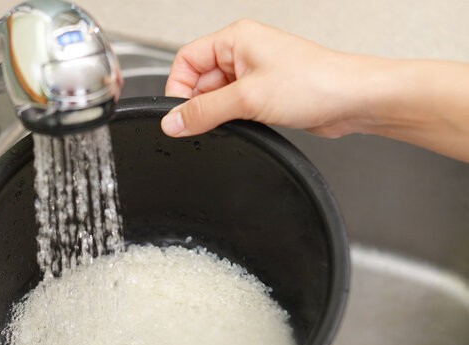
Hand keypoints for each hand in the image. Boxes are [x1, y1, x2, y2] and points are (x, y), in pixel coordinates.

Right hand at [160, 20, 468, 162]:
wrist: (354, 100)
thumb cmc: (317, 83)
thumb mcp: (247, 99)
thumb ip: (203, 113)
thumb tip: (171, 122)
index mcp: (235, 39)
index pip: (185, 61)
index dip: (177, 89)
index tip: (178, 116)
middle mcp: (243, 53)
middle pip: (198, 82)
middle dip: (200, 106)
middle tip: (209, 124)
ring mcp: (254, 75)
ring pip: (216, 99)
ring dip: (220, 115)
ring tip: (242, 119)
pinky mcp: (264, 96)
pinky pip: (234, 109)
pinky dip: (235, 121)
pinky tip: (250, 125)